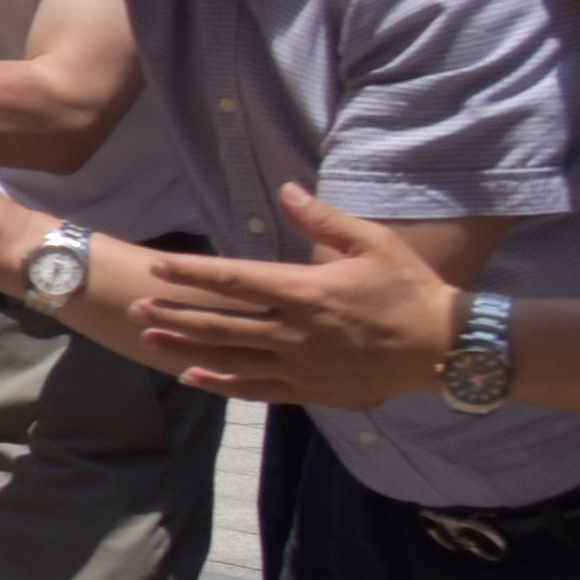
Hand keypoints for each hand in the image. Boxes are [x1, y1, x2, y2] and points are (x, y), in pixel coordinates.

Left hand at [118, 184, 454, 402]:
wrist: (444, 347)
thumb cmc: (411, 289)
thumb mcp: (372, 244)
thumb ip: (323, 219)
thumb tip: (287, 190)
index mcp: (307, 292)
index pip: (236, 280)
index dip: (193, 273)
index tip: (160, 266)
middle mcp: (296, 332)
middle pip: (221, 322)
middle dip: (175, 312)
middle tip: (136, 307)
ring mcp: (301, 365)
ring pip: (231, 357)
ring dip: (187, 347)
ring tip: (150, 338)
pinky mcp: (312, 390)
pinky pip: (258, 389)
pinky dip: (223, 383)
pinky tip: (194, 376)